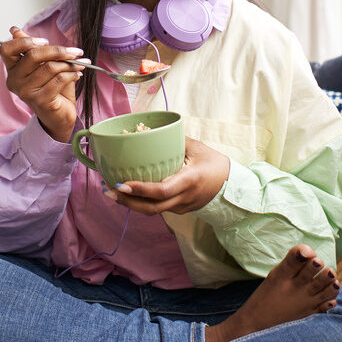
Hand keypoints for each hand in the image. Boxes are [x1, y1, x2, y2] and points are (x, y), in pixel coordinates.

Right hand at [0, 26, 86, 141]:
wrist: (58, 116)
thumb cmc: (51, 88)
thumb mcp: (42, 65)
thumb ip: (31, 48)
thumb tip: (15, 30)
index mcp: (12, 69)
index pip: (7, 49)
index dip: (24, 41)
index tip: (45, 41)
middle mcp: (15, 81)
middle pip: (33, 55)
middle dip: (58, 50)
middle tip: (75, 51)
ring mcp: (26, 92)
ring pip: (50, 67)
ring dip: (70, 64)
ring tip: (80, 64)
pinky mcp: (40, 100)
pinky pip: (59, 80)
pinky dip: (72, 75)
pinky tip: (78, 75)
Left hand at [106, 137, 229, 214]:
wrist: (232, 187)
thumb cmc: (215, 164)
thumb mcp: (197, 148)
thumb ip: (175, 140)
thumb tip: (150, 130)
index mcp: (189, 181)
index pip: (161, 191)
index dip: (140, 190)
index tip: (122, 184)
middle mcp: (184, 198)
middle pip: (152, 207)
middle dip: (127, 201)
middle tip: (108, 190)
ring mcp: (181, 207)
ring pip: (152, 211)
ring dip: (131, 203)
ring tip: (111, 192)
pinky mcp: (179, 210)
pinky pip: (157, 208)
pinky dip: (141, 202)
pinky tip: (128, 193)